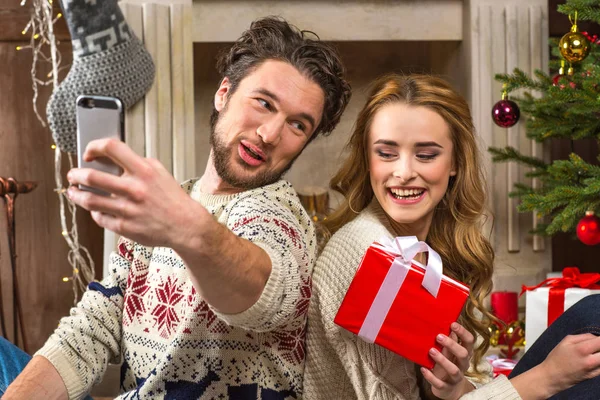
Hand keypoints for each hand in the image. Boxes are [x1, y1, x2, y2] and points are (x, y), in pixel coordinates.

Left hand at [66, 138, 205, 247]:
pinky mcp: (125, 226)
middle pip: (92, 176)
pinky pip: (100, 218)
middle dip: (76, 174)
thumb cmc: (172, 199)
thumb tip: (110, 159)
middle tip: (73, 175)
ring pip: (90, 200)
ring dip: (76, 195)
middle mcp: (134, 189)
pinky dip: (94, 212)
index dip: (94, 147)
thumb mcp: (159, 172)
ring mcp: (128, 209)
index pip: (111, 148)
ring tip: (73, 192)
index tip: (88, 153)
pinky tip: (94, 209)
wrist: (185, 225)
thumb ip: (136, 163)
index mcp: (144, 170)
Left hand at [421, 322, 474, 399]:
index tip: (453, 324)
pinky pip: (440, 383)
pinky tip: (423, 369)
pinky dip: (431, 377)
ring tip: (431, 351)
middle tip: (439, 336)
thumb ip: (450, 340)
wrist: (450, 389)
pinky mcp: (446, 387)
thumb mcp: (450, 353)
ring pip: (453, 369)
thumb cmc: (449, 364)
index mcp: (465, 354)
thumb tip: (446, 323)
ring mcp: (455, 377)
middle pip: (463, 354)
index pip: (470, 341)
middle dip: (452, 345)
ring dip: (442, 360)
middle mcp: (462, 365)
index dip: (463, 332)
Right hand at [537, 333, 599, 394]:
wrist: (552, 376)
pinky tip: (590, 360)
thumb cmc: (557, 357)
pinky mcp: (594, 376)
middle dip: (599, 346)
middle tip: (593, 345)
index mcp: (582, 349)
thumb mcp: (566, 341)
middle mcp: (590, 361)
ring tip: (591, 352)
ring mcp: (593, 370)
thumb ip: (583, 336)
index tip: (597, 338)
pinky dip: (598, 361)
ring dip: (599, 354)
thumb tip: (596, 337)